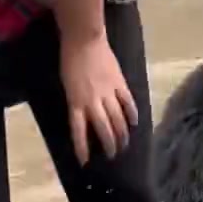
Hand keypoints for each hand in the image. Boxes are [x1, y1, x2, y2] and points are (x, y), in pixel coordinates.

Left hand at [60, 31, 137, 164]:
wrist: (84, 39)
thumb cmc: (70, 61)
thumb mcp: (68, 86)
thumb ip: (77, 103)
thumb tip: (85, 119)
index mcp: (76, 102)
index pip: (79, 131)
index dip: (82, 148)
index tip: (85, 162)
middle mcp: (92, 101)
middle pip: (103, 129)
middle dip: (108, 144)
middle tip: (112, 154)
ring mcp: (108, 93)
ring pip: (117, 119)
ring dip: (121, 134)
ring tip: (124, 144)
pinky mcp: (119, 83)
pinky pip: (128, 103)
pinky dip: (132, 114)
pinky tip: (134, 123)